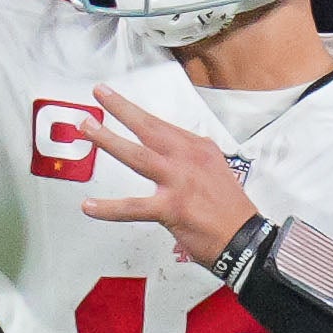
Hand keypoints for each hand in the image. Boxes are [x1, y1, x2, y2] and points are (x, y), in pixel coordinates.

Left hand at [75, 84, 256, 262]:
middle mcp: (188, 159)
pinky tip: (89, 206)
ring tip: (87, 128)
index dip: (137, 112)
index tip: (117, 100)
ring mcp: (178, 182)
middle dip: (122, 108)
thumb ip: (190, 159)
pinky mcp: (171, 208)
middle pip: (149, 128)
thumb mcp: (215, 171)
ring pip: (137, 156)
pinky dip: (109, 208)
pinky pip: (133, 207)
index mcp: (199, 149)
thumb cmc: (230, 210)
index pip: (162, 125)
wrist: (246, 239)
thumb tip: (172, 153)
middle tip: (100, 93)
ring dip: (109, 140)